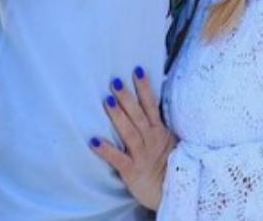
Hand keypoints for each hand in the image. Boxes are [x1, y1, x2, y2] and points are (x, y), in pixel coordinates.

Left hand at [90, 66, 176, 209]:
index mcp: (158, 131)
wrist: (170, 193)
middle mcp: (151, 140)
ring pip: (130, 133)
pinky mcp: (132, 171)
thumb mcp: (166, 140)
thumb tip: (145, 101)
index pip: (151, 105)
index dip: (144, 88)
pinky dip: (106, 150)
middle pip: (138, 115)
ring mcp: (142, 155)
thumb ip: (154, 123)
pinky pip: (118, 159)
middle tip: (114, 81)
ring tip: (107, 101)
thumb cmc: (166, 164)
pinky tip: (93, 141)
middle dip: (127, 98)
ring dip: (118, 117)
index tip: (136, 70)